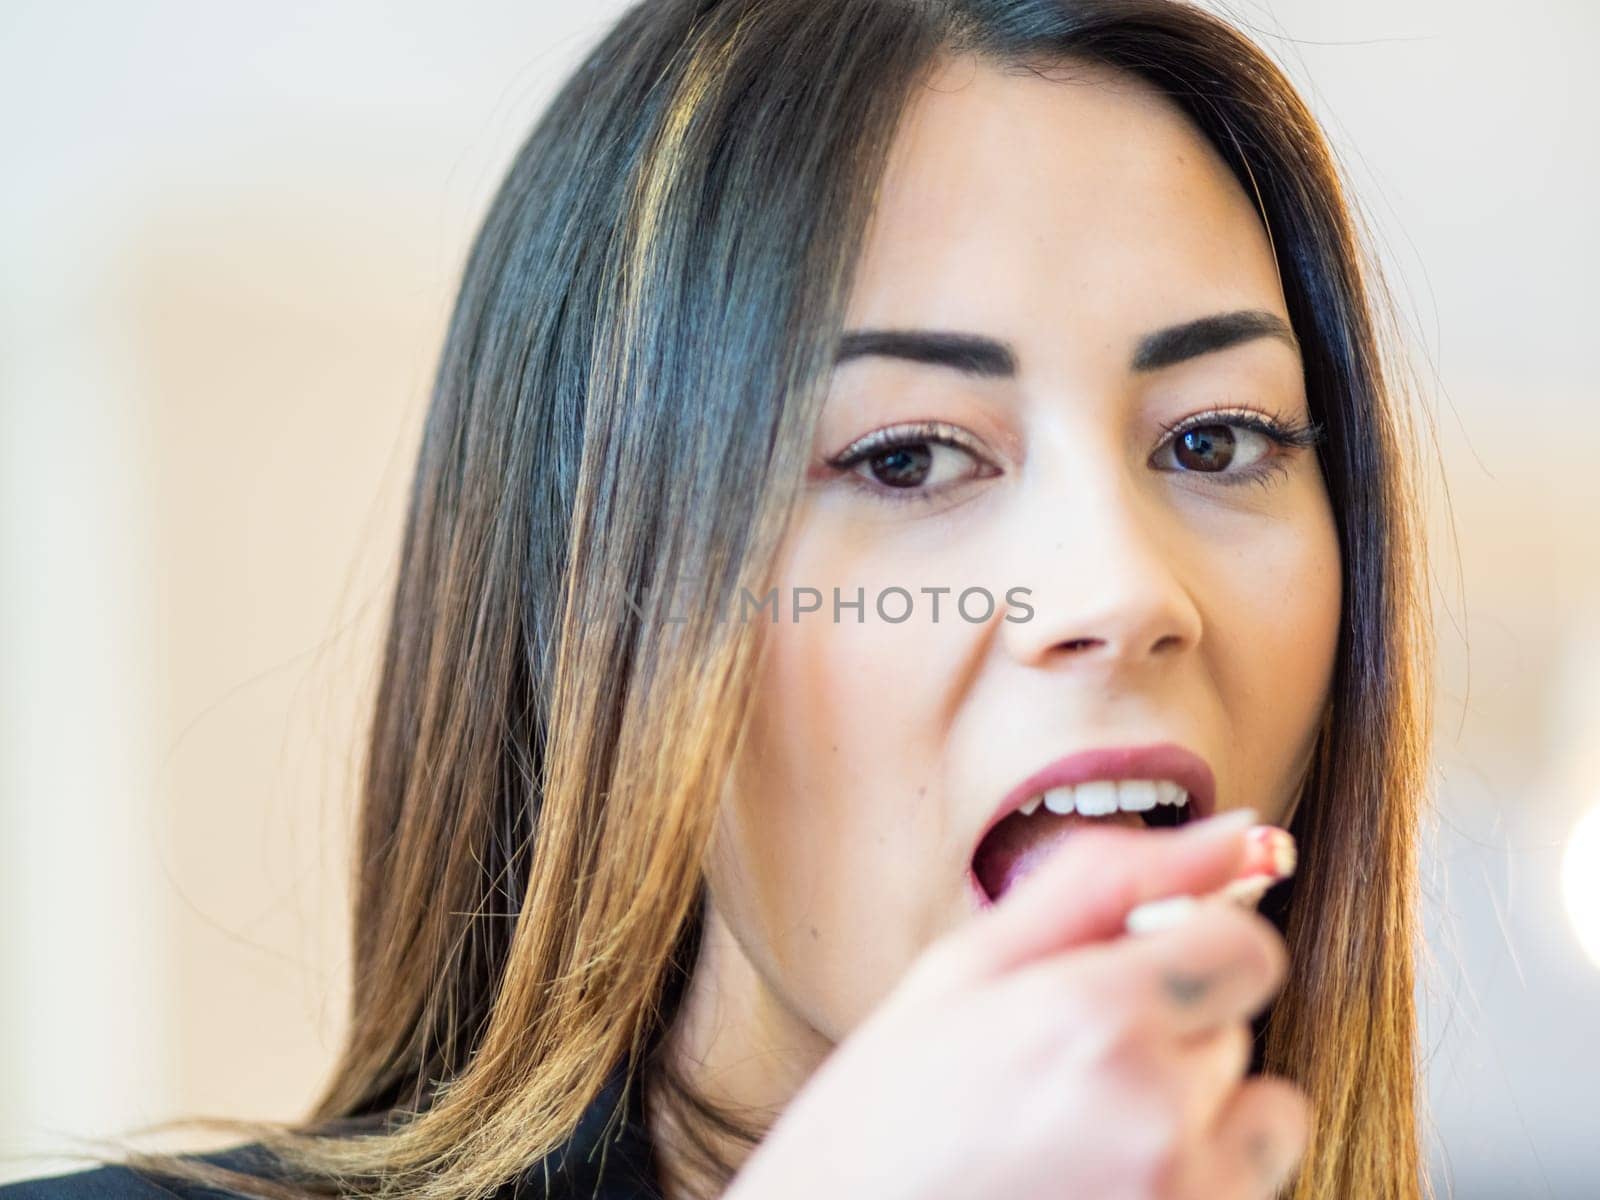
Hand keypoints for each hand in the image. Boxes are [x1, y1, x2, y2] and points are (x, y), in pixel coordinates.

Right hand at [723, 812, 1309, 1199]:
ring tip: (1089, 1136)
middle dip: (1171, 1037)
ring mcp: (1180, 1197)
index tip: (1124, 980)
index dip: (1186, 952)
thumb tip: (1237, 835)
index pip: (1248, 949)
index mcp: (1088, 1015)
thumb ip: (1105, 884)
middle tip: (1065, 1071)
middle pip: (1238, 1031)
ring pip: (1261, 1119)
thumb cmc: (884, 1116)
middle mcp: (1151, 1112)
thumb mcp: (962, 970)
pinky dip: (1194, 1183)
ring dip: (1201, 1119)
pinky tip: (1102, 1183)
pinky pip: (1246, 1190)